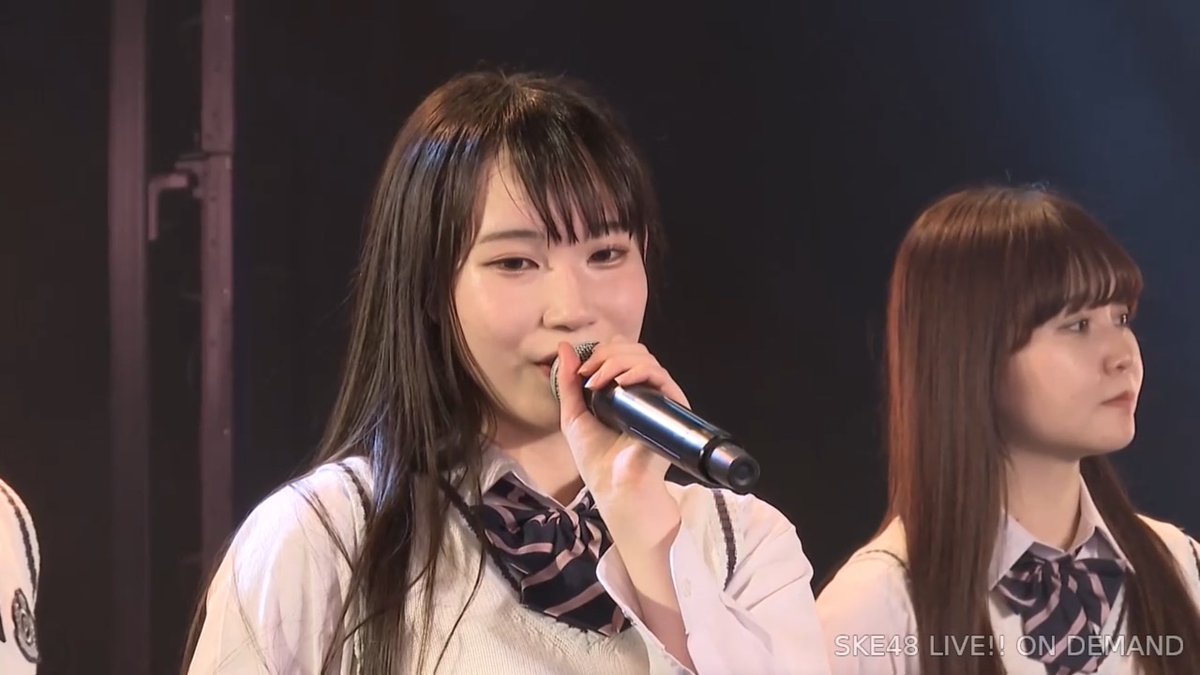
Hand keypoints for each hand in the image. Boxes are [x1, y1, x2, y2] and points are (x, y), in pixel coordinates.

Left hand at [553, 336, 690, 503]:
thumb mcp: (573, 414)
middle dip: (606, 354)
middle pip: (634, 350)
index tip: (580, 372)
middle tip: (588, 374)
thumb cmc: (595, 457)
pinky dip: (638, 371)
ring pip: (646, 358)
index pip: (620, 353)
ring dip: (617, 361)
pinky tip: (620, 382)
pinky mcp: (671, 407)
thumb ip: (568, 381)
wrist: (612, 484)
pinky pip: (660, 376)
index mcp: (623, 391)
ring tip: (598, 381)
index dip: (601, 353)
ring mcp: (658, 398)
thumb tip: (564, 347)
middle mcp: (643, 391)